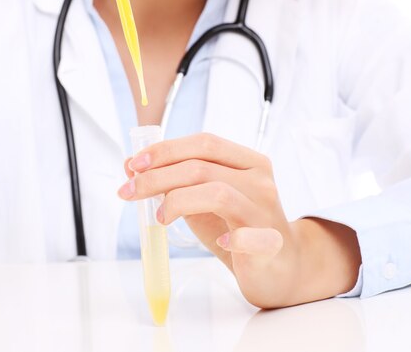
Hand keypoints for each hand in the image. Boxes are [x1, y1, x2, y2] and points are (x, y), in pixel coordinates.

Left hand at [118, 133, 360, 307]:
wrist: (281, 266)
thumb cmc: (238, 226)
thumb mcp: (204, 198)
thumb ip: (175, 180)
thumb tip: (130, 166)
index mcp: (248, 162)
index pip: (204, 143)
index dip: (166, 150)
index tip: (134, 164)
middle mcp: (259, 181)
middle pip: (202, 167)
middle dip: (157, 177)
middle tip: (129, 191)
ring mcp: (266, 212)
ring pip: (218, 194)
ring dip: (177, 202)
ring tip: (160, 217)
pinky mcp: (270, 244)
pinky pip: (250, 237)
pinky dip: (233, 238)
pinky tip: (219, 241)